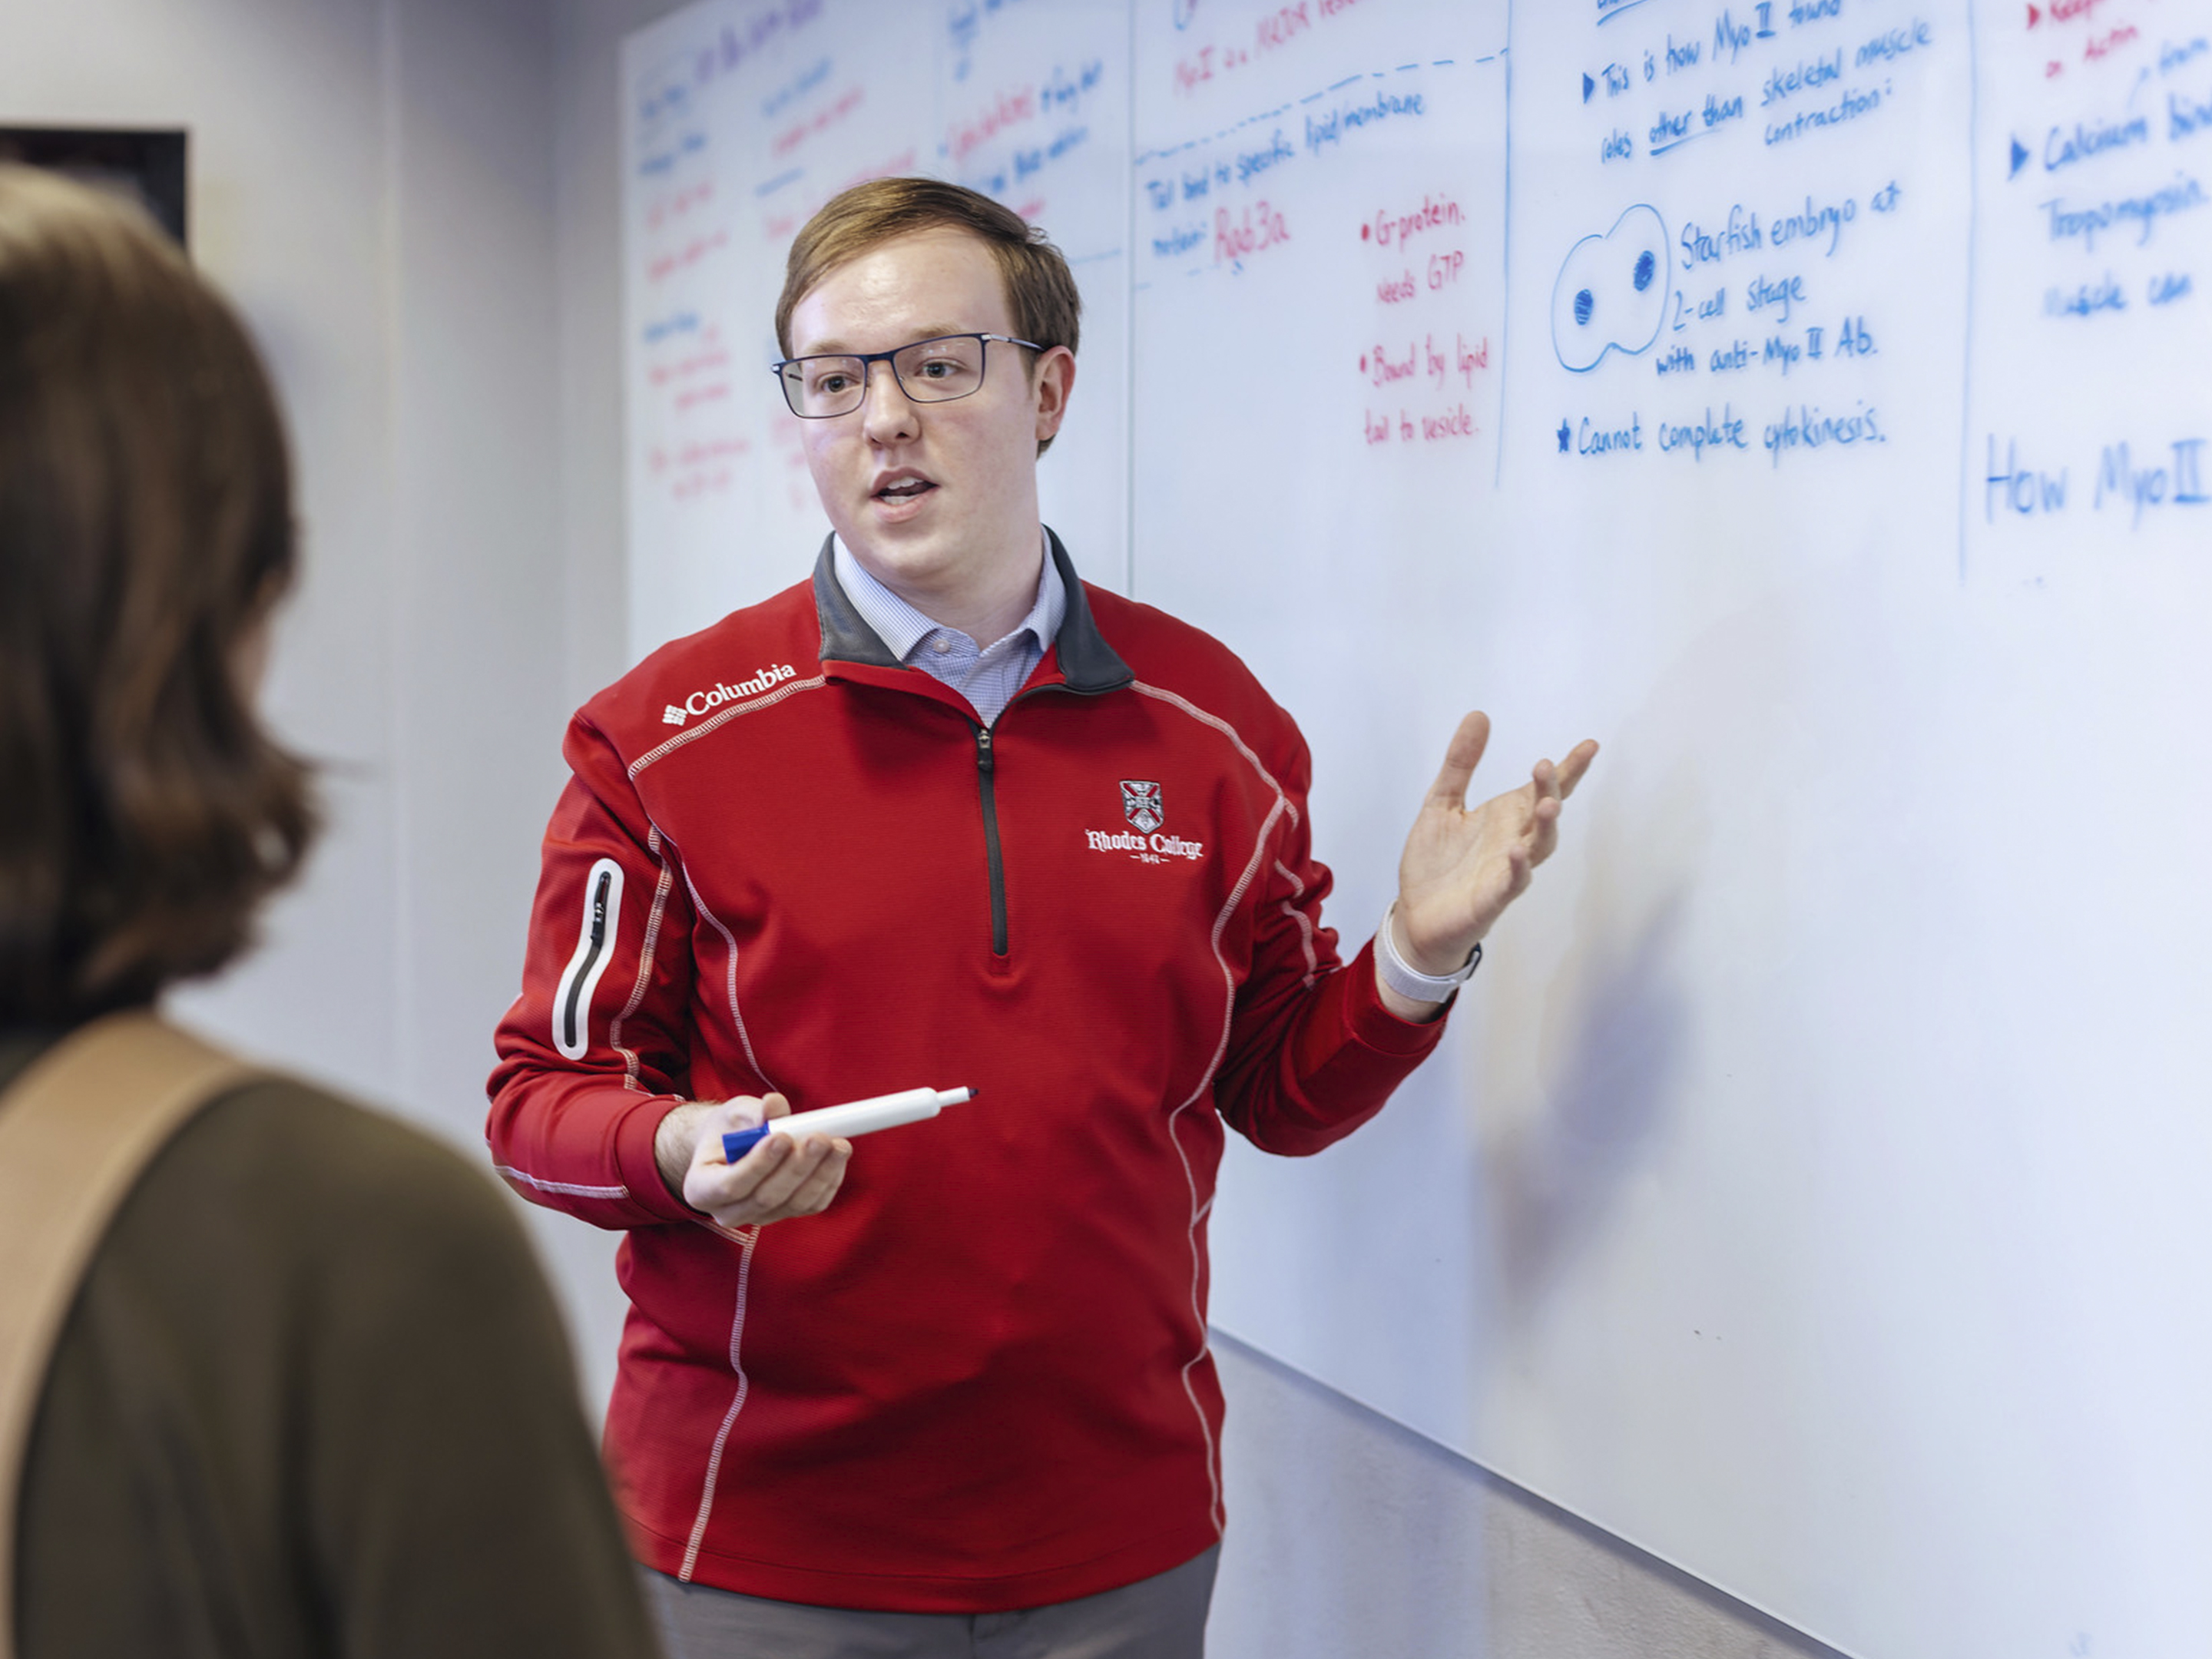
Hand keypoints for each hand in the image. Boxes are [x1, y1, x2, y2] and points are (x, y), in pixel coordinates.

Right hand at [653, 1094, 850, 1230]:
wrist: (736, 1144)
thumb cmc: (732, 1128)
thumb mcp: (735, 1112)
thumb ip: (753, 1111)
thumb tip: (774, 1105)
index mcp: (701, 1188)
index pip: (730, 1186)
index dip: (758, 1164)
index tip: (781, 1137)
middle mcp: (729, 1212)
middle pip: (766, 1198)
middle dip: (796, 1167)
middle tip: (818, 1138)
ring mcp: (759, 1218)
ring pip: (794, 1203)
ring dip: (820, 1173)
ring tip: (836, 1143)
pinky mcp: (787, 1214)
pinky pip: (812, 1204)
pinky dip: (829, 1180)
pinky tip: (837, 1155)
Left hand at [1386, 713, 1597, 1001]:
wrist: (1416, 915)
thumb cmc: (1436, 862)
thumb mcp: (1441, 802)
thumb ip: (1461, 763)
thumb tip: (1479, 715)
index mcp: (1506, 816)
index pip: (1543, 788)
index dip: (1569, 769)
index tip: (1590, 745)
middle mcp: (1515, 840)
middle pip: (1545, 812)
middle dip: (1550, 789)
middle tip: (1546, 766)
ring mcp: (1507, 870)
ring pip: (1539, 847)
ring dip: (1545, 826)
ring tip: (1547, 804)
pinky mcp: (1493, 898)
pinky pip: (1512, 883)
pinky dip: (1518, 867)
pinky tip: (1516, 850)